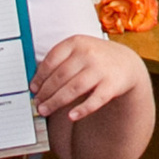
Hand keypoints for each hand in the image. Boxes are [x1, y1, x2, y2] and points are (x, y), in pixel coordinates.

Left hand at [34, 31, 148, 123]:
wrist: (126, 64)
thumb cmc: (94, 60)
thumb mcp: (78, 51)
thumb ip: (59, 62)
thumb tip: (36, 84)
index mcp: (77, 42)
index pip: (52, 60)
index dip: (39, 76)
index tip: (33, 88)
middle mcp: (88, 53)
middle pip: (60, 76)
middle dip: (45, 92)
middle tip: (37, 103)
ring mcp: (101, 69)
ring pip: (73, 88)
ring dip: (56, 102)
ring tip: (45, 110)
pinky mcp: (112, 85)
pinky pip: (95, 100)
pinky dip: (83, 109)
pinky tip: (72, 116)